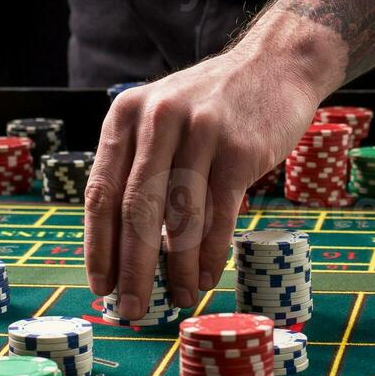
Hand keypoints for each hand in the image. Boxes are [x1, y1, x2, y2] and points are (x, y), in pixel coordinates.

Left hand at [83, 23, 340, 315]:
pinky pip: (219, 214)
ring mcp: (201, 133)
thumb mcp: (163, 117)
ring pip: (180, 217)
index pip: (102, 191)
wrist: (275, 65)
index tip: (101, 287)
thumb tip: (122, 248)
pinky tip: (204, 278)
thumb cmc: (213, 104)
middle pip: (137, 210)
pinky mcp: (240, 149)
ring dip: (175, 269)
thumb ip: (140, 166)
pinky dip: (210, 254)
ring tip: (176, 301)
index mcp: (127, 115)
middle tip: (131, 310)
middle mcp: (159, 120)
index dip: (99, 246)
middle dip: (132, 269)